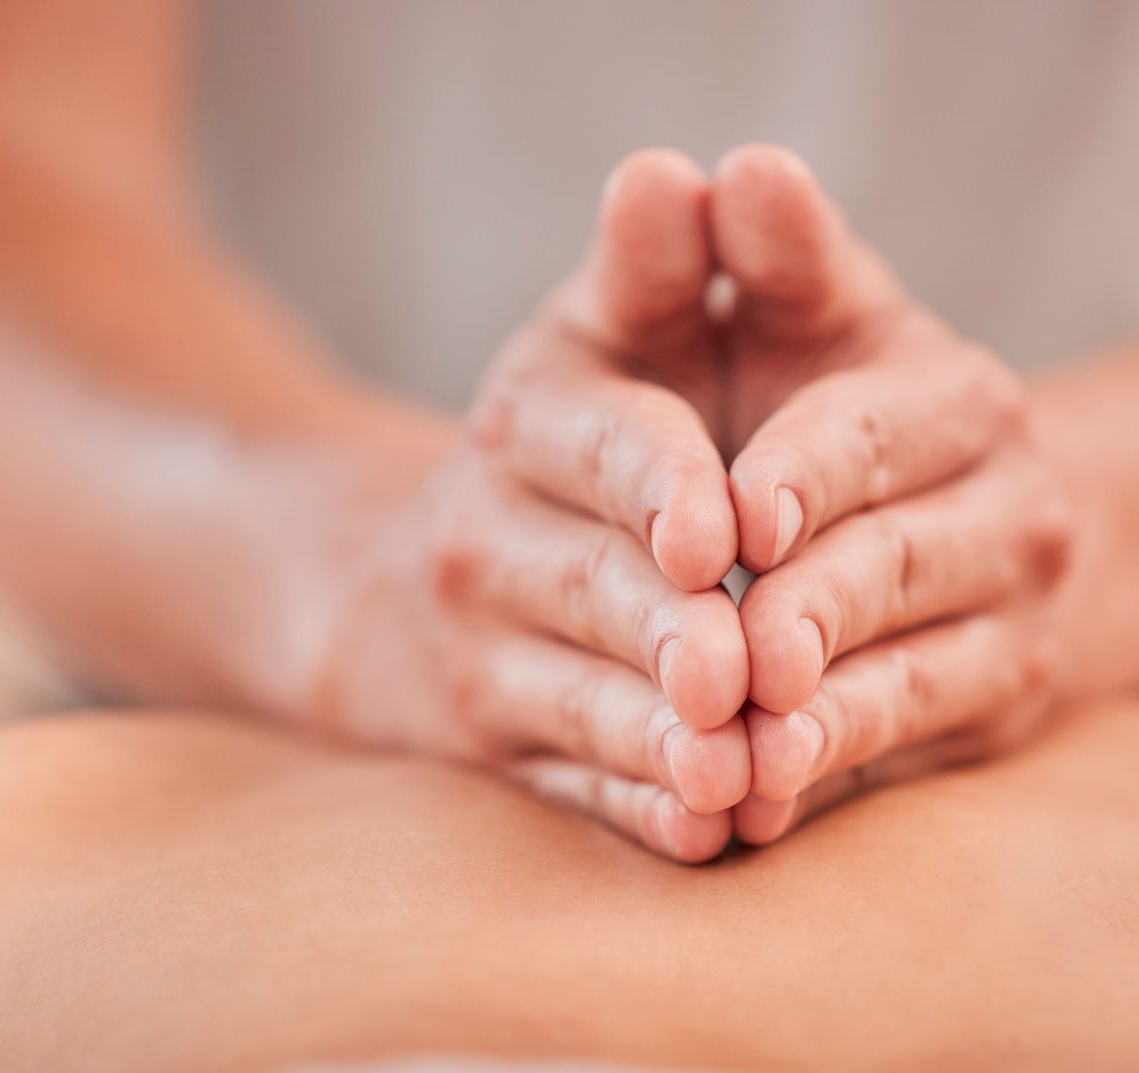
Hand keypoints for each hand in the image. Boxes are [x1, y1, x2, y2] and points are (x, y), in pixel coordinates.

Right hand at [309, 154, 752, 861]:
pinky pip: (566, 790)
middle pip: (588, 588)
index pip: (600, 442)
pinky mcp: (496, 752)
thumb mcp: (596, 332)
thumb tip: (692, 171)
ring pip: (576, 703)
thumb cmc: (568, 438)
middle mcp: (486, 537)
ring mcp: (482, 655)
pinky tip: (701, 835)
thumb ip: (659, 266)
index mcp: (530, 419)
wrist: (396, 577)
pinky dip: (633, 814)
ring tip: (734, 774)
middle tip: (741, 673)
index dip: (659, 483)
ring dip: (656, 742)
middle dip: (667, 633)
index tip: (721, 531)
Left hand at [706, 147, 1075, 842]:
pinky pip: (907, 756)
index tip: (737, 520)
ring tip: (743, 758)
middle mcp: (1013, 509)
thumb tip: (735, 170)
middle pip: (897, 566)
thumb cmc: (860, 408)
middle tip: (729, 661)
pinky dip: (831, 783)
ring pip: (913, 679)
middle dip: (809, 614)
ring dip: (822, 722)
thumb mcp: (825, 312)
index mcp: (959, 397)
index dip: (808, 473)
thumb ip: (773, 253)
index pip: (879, 430)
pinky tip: (758, 810)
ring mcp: (1016, 624)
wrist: (1015, 525)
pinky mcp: (994, 716)